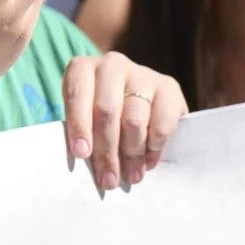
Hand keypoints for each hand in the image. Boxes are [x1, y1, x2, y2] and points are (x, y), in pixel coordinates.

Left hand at [63, 51, 186, 192]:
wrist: (139, 102)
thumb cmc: (101, 118)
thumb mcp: (85, 120)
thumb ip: (83, 135)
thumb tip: (88, 164)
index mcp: (82, 69)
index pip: (77, 93)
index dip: (79, 124)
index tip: (82, 154)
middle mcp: (111, 64)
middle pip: (107, 111)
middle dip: (107, 151)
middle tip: (108, 180)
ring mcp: (141, 73)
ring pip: (134, 120)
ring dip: (132, 154)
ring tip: (131, 176)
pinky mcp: (168, 86)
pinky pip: (161, 122)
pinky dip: (154, 146)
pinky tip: (149, 161)